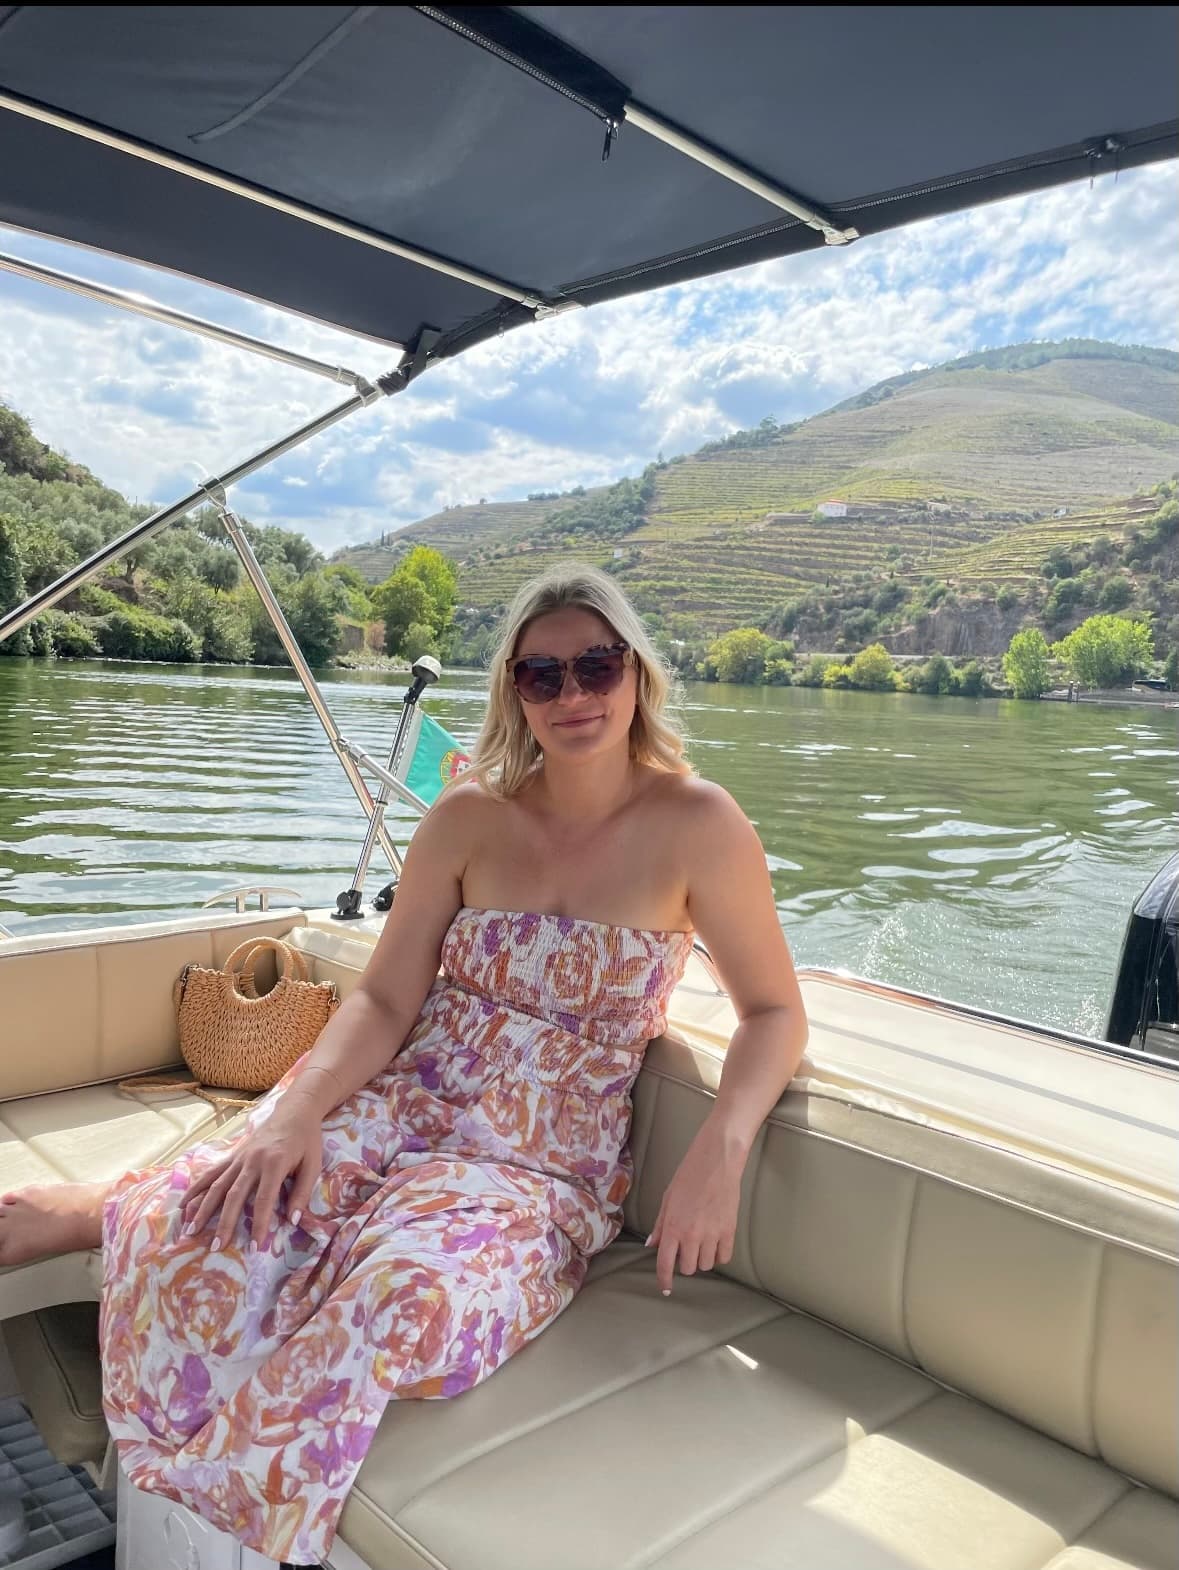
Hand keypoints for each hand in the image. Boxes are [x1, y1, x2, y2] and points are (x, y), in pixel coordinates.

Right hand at [180, 1090, 322, 1253]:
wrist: (294, 1111)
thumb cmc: (306, 1140)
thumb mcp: (313, 1165)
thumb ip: (302, 1193)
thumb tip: (293, 1221)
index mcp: (275, 1164)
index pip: (264, 1200)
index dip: (259, 1224)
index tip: (254, 1247)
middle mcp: (252, 1161)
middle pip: (234, 1196)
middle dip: (224, 1223)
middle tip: (216, 1247)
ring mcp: (239, 1158)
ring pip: (217, 1185)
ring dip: (203, 1209)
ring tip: (191, 1230)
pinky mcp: (232, 1156)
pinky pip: (211, 1173)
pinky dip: (196, 1188)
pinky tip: (183, 1205)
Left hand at [647, 1118, 745, 1293]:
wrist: (717, 1162)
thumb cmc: (689, 1176)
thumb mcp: (668, 1199)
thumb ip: (661, 1225)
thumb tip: (652, 1244)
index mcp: (673, 1227)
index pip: (665, 1263)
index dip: (664, 1279)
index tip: (665, 1288)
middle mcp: (692, 1235)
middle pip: (688, 1268)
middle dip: (685, 1261)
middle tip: (686, 1246)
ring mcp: (712, 1234)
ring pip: (706, 1265)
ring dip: (702, 1258)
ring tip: (702, 1241)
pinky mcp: (730, 1231)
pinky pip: (724, 1257)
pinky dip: (719, 1254)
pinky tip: (716, 1243)